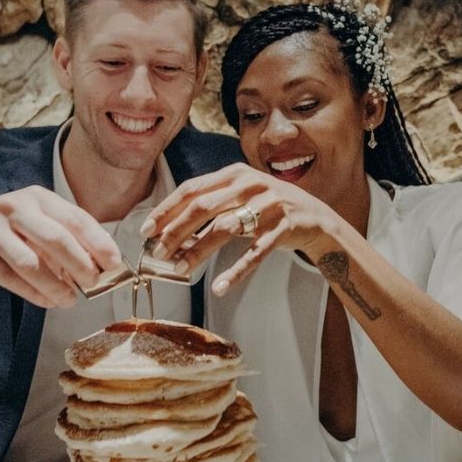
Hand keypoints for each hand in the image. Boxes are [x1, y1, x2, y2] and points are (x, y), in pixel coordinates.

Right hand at [0, 187, 123, 307]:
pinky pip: (10, 277)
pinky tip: (48, 301)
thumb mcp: (33, 223)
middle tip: (95, 285)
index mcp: (38, 197)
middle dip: (81, 265)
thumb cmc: (1, 230)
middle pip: (57, 238)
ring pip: (32, 262)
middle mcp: (16, 207)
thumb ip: (62, 240)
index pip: (76, 218)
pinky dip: (33, 292)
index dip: (99, 242)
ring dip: (56, 285)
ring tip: (70, 300)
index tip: (115, 264)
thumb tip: (98, 267)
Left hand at [141, 163, 339, 294]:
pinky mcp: (284, 227)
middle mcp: (250, 184)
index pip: (191, 189)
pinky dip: (235, 271)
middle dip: (176, 232)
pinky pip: (255, 253)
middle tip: (159, 253)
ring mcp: (269, 205)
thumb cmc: (267, 207)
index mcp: (234, 173)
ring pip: (225, 229)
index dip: (166, 210)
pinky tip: (219, 287)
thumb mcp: (240, 197)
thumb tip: (171, 232)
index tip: (146, 230)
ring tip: (180, 269)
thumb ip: (211, 206)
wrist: (315, 217)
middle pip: (203, 208)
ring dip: (198, 251)